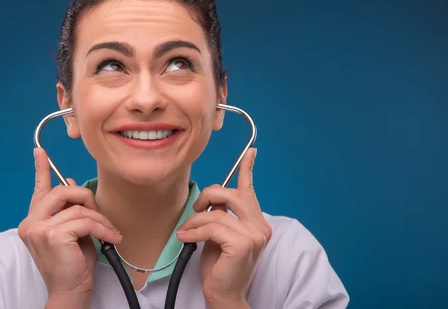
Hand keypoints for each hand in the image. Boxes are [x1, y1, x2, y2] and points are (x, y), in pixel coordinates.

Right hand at [17, 148, 121, 307]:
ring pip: (79, 207)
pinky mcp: (52, 235)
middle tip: (100, 217)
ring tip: (109, 233)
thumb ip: (70, 210)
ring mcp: (38, 228)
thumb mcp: (73, 231)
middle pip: (64, 191)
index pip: (38, 190)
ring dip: (100, 219)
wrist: (70, 290)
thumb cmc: (73, 264)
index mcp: (34, 220)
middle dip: (87, 199)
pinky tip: (109, 238)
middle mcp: (31, 222)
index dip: (41, 169)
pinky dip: (102, 228)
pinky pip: (85, 220)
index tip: (40, 151)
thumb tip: (73, 183)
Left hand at [176, 148, 270, 307]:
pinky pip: (212, 226)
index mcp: (256, 222)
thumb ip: (221, 215)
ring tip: (186, 232)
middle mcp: (260, 226)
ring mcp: (254, 235)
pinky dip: (195, 231)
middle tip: (196, 209)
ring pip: (216, 212)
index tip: (251, 152)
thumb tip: (212, 199)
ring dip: (195, 221)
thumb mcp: (220, 235)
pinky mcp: (243, 243)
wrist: (224, 295)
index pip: (250, 190)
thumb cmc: (220, 267)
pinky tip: (187, 238)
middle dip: (208, 195)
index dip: (248, 169)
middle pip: (231, 194)